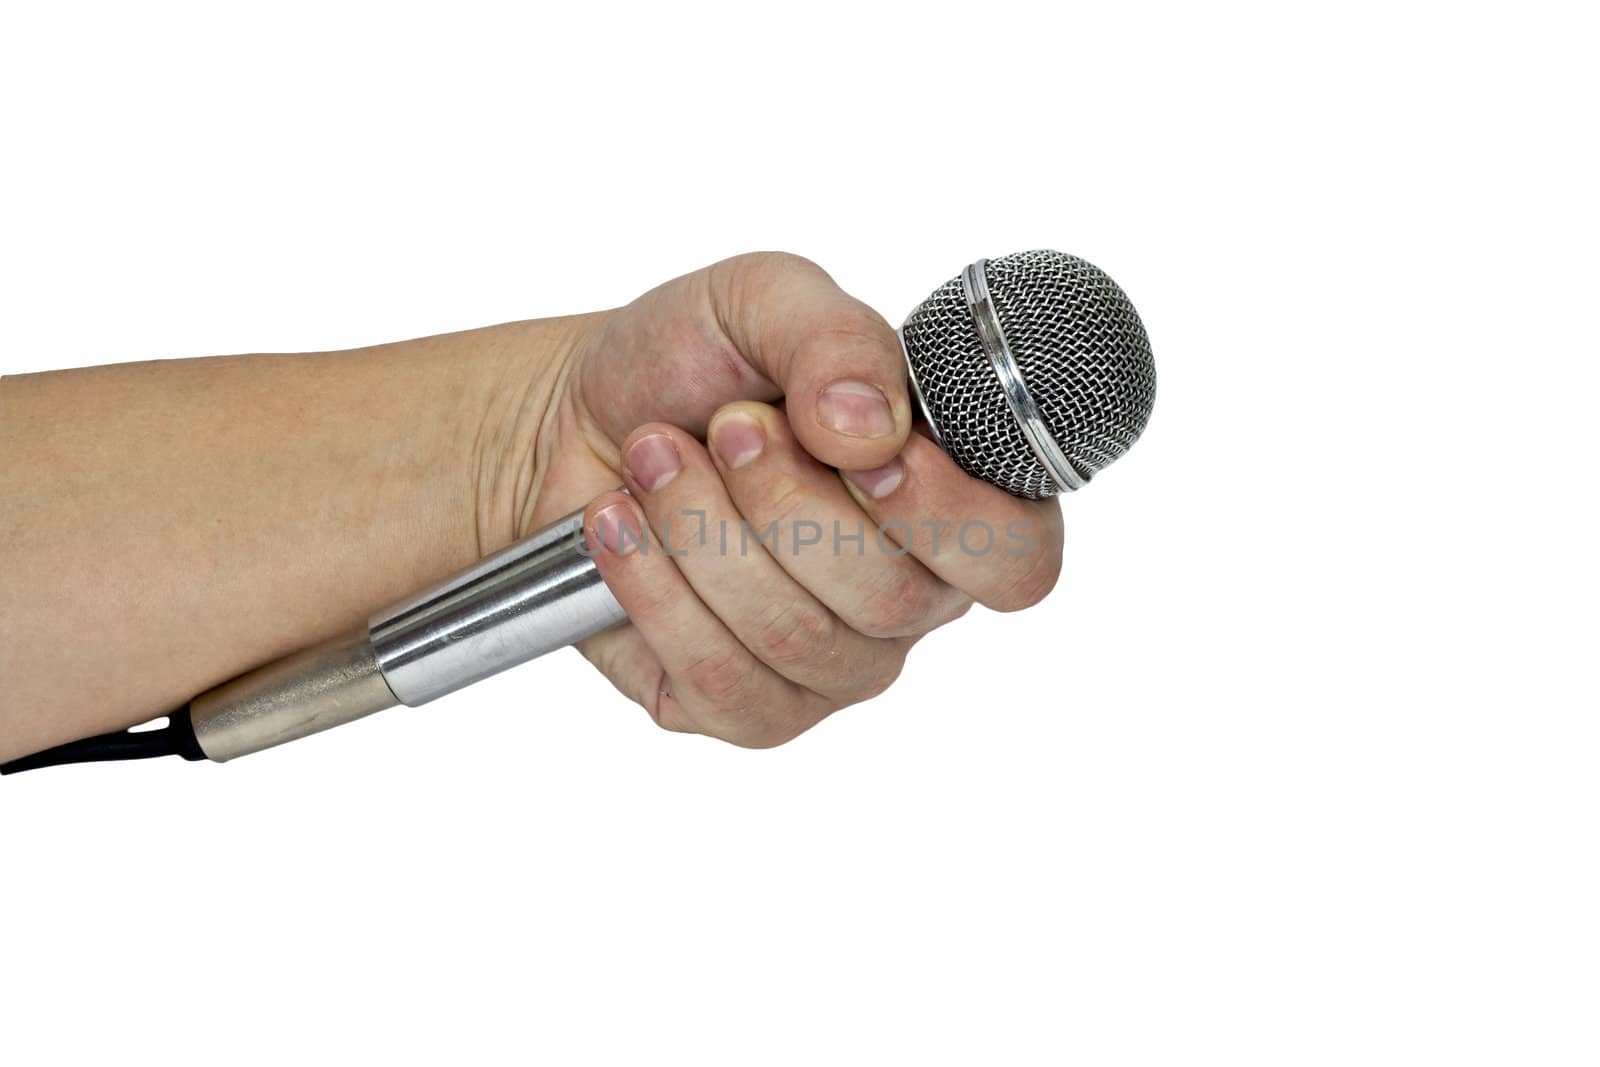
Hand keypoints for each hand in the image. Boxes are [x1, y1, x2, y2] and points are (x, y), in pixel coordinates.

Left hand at [503, 253, 1064, 746]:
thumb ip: (837, 339)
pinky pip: (723, 681)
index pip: (1018, 560)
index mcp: (954, 499)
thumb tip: (871, 426)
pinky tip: (620, 525)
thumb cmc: (692, 362)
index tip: (865, 456)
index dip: (950, 519)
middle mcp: (910, 595)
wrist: (574, 416)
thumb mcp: (764, 301)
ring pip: (797, 637)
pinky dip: (656, 589)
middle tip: (727, 426)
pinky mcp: (746, 706)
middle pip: (891, 597)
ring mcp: (833, 663)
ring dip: (704, 530)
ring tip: (654, 455)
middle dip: (785, 499)